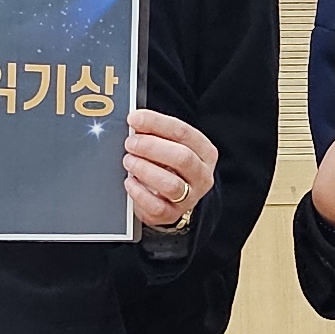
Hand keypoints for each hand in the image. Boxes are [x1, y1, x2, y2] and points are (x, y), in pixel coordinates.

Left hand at [124, 107, 218, 232]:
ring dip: (145, 169)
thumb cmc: (168, 166)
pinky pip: (156, 206)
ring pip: (171, 184)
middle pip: (182, 158)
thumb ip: (156, 132)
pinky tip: (129, 181)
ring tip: (129, 161)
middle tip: (130, 143)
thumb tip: (135, 121)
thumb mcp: (168, 145)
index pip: (183, 132)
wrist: (170, 199)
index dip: (156, 123)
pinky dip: (139, 192)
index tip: (134, 119)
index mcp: (205, 152)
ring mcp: (190, 198)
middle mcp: (202, 175)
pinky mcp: (172, 214)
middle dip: (151, 147)